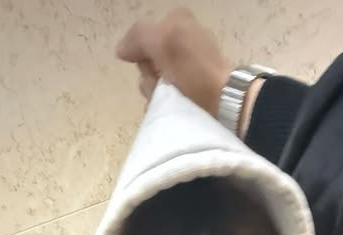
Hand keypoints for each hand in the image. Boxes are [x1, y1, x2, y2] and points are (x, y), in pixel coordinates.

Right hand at [116, 7, 231, 115]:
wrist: (222, 101)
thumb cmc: (193, 68)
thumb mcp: (162, 40)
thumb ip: (137, 37)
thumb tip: (121, 50)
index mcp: (176, 21)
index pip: (141, 38)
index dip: (141, 53)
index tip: (151, 64)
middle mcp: (180, 40)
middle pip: (146, 61)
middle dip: (149, 75)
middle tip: (162, 82)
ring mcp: (184, 66)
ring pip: (152, 81)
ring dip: (155, 92)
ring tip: (170, 97)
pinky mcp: (188, 89)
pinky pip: (163, 96)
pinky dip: (163, 103)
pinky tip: (172, 106)